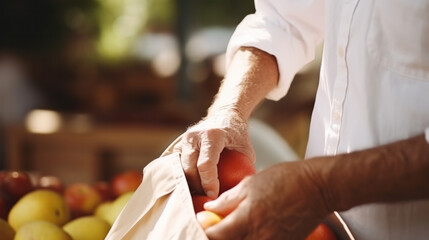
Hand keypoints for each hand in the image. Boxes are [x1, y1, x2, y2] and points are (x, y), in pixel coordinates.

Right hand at [174, 110, 254, 197]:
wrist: (224, 115)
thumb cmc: (237, 135)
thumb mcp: (246, 149)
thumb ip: (244, 169)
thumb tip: (239, 192)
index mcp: (212, 135)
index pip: (206, 164)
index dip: (208, 183)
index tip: (214, 196)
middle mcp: (194, 136)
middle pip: (189, 168)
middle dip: (197, 187)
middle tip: (207, 198)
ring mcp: (184, 139)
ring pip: (180, 168)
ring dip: (189, 184)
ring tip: (200, 194)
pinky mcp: (178, 144)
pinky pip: (176, 165)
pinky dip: (183, 177)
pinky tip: (192, 186)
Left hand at [203, 160, 329, 239]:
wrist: (318, 187)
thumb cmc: (287, 180)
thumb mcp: (251, 184)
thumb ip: (227, 199)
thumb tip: (210, 208)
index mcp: (247, 220)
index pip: (215, 236)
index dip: (204, 232)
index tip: (202, 225)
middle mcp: (259, 237)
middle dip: (219, 238)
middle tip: (217, 227)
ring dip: (236, 239)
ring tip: (235, 228)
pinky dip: (252, 239)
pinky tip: (252, 230)